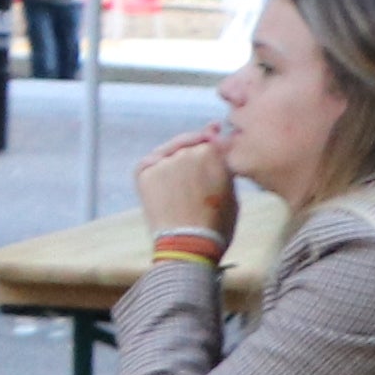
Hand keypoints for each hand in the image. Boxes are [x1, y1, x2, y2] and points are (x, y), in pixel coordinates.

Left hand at [135, 126, 235, 241]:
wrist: (188, 247)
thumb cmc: (216, 223)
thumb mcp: (231, 189)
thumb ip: (222, 157)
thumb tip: (213, 127)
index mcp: (214, 153)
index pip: (213, 141)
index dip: (212, 156)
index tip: (210, 172)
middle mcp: (187, 152)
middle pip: (191, 148)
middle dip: (194, 163)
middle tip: (196, 191)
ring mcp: (164, 160)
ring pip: (172, 155)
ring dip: (176, 166)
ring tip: (182, 196)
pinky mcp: (144, 170)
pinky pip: (152, 163)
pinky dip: (158, 173)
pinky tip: (167, 193)